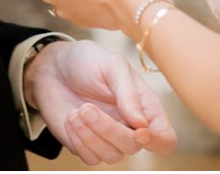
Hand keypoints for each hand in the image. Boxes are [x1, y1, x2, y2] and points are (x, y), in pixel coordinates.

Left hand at [24, 39, 176, 164]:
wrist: (53, 67)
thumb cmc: (88, 61)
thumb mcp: (112, 65)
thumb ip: (128, 93)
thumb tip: (142, 124)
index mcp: (146, 107)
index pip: (165, 139)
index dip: (157, 141)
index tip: (137, 131)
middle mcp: (131, 127)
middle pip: (133, 147)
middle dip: (109, 130)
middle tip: (87, 107)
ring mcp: (109, 139)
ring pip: (111, 156)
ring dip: (91, 135)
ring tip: (77, 110)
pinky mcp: (87, 146)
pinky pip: (91, 158)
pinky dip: (79, 140)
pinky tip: (71, 119)